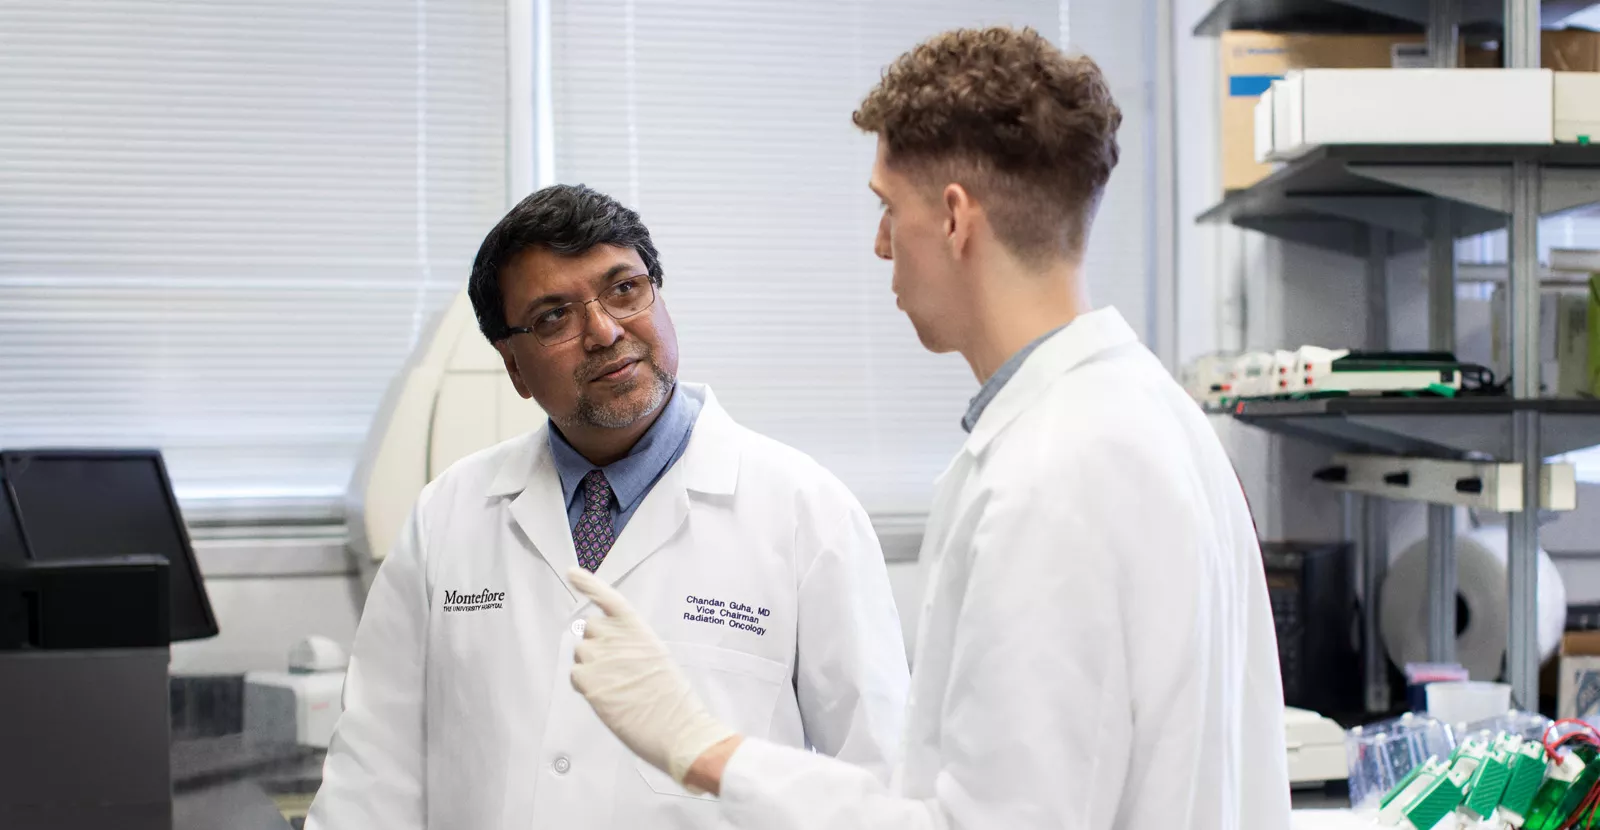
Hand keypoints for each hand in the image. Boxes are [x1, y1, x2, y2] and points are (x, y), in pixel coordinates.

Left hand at [568, 567, 738, 790]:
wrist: (677, 728)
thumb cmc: (673, 699)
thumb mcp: (657, 658)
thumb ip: (630, 645)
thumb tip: (606, 650)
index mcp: (639, 630)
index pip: (608, 599)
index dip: (588, 584)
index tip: (572, 572)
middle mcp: (616, 638)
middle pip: (590, 628)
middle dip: (596, 643)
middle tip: (615, 667)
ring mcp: (600, 659)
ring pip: (580, 652)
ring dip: (590, 665)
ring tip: (615, 686)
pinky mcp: (588, 682)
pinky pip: (575, 675)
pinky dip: (585, 685)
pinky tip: (607, 697)